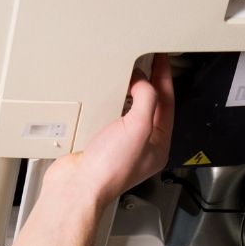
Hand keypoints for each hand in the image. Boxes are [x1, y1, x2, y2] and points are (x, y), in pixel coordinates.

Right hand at [45, 54, 173, 208]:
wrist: (77, 186)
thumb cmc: (108, 169)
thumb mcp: (138, 126)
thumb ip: (146, 98)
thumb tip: (142, 82)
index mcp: (158, 145)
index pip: (167, 104)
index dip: (164, 78)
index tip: (161, 59)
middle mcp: (141, 146)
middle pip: (150, 106)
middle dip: (149, 83)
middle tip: (148, 61)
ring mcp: (120, 145)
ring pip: (128, 110)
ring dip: (128, 92)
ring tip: (128, 73)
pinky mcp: (99, 143)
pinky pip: (109, 116)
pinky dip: (108, 102)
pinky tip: (104, 95)